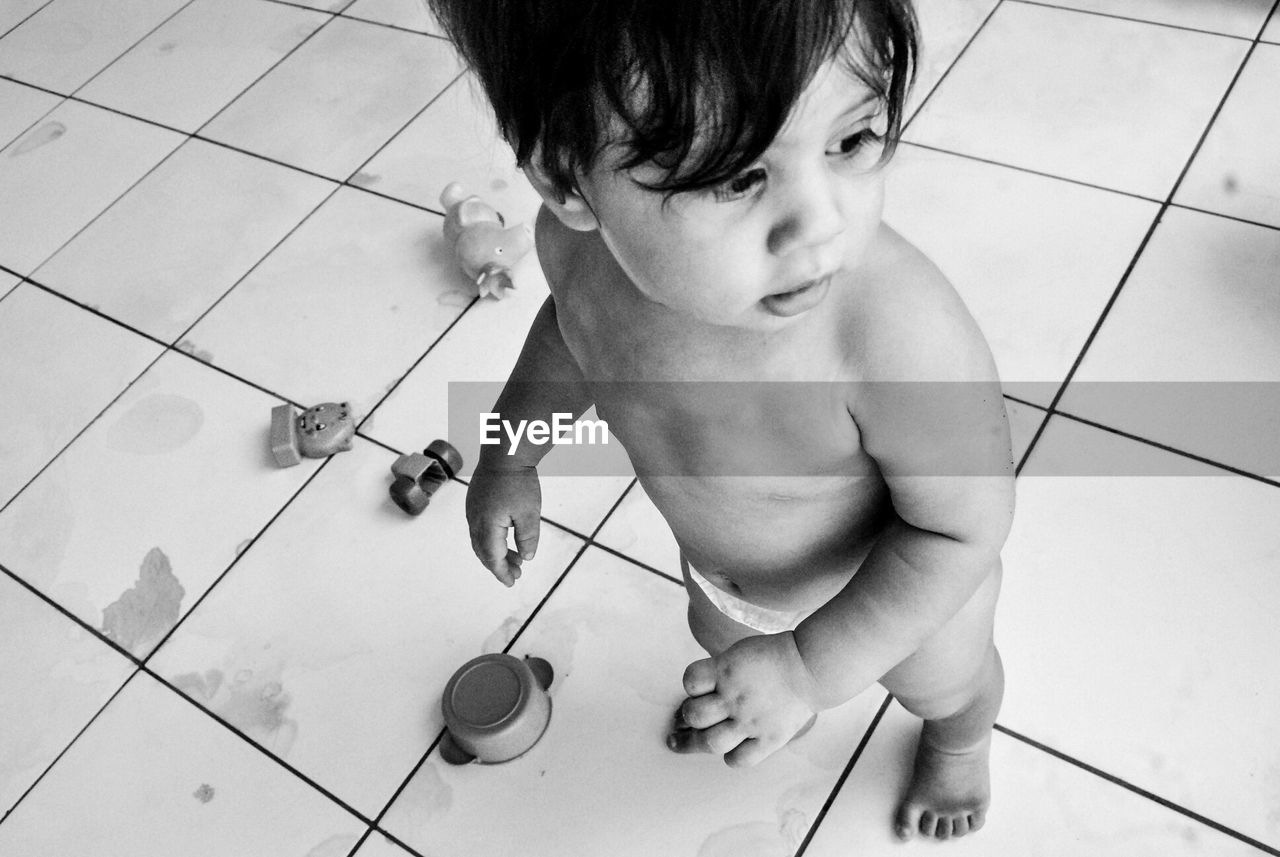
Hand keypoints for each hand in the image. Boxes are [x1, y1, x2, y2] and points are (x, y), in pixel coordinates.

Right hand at [464, 462, 540, 585]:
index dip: (502, 572)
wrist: (505, 453)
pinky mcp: (474, 502)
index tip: (512, 582)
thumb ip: (527, 538)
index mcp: (487, 526)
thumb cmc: (519, 482)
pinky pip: (479, 528)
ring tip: (515, 558)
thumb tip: (526, 557)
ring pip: (480, 541)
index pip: (492, 558)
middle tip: (516, 574)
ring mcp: (472, 510)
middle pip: (483, 552)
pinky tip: (504, 539)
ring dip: (495, 552)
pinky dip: (490, 540)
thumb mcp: (530, 513)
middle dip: (499, 565)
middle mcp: (475, 520)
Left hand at [670, 632, 821, 766]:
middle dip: (688, 717)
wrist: (810, 667)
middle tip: (691, 719)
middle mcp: (735, 697)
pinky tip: (734, 748)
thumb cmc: (772, 658)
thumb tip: (695, 695)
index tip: (698, 690)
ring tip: (705, 736)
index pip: (691, 681)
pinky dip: (731, 757)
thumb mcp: (738, 654)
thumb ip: (716, 672)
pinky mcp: (769, 739)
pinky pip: (739, 760)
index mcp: (726, 670)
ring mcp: (751, 721)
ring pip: (711, 742)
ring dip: (702, 740)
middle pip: (695, 716)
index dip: (691, 686)